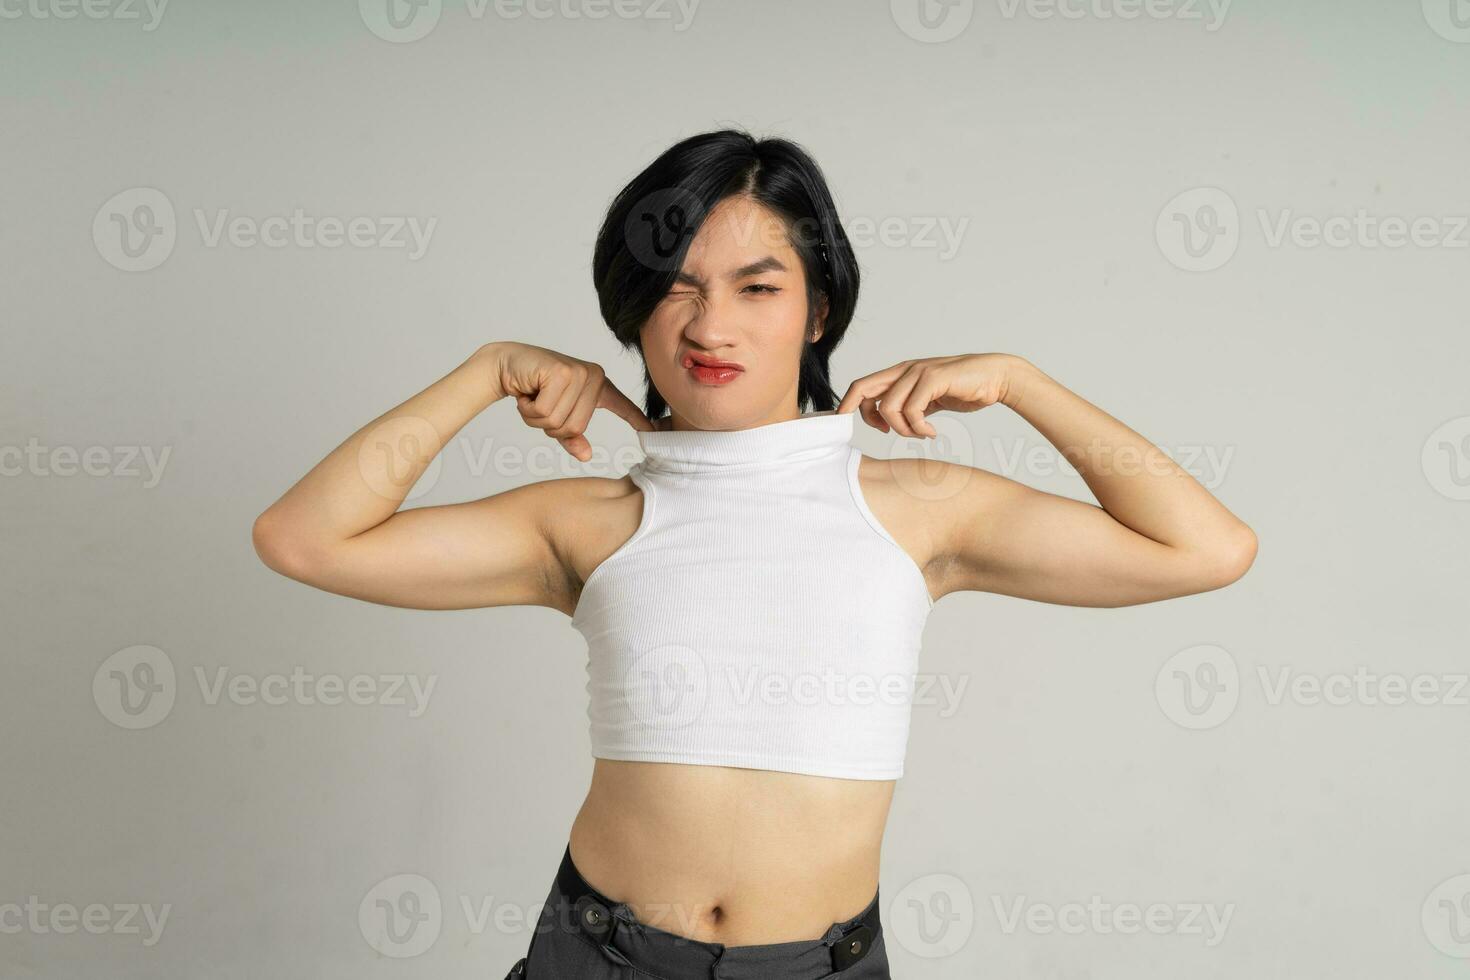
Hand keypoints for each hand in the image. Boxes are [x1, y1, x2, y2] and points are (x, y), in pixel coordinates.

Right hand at [489, 342, 656, 460]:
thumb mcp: (555, 416)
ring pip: (560, 422)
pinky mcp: (562, 373)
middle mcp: (594, 376)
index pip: (624, 407)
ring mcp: (579, 373)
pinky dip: (529, 408)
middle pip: (576, 427)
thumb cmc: (533, 391)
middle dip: (550, 425)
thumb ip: (571, 436)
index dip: (640, 421)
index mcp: (599, 386)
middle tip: (539, 404)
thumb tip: (586, 455)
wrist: (505, 365)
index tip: (655, 432)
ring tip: (533, 397)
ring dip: (536, 417)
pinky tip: (527, 392)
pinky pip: (546, 411)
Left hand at [836, 353, 1029, 437]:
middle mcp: (904, 370)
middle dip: (855, 413)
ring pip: (888, 408)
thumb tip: (887, 423)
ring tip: (921, 434)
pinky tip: (932, 432)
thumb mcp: (928, 400)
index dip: (848, 405)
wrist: (995, 378)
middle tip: (873, 433)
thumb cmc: (963, 389)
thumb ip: (908, 407)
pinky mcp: (932, 378)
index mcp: (899, 374)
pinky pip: (912, 410)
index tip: (848, 425)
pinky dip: (919, 428)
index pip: (862, 386)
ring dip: (903, 430)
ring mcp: (917, 372)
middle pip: (862, 388)